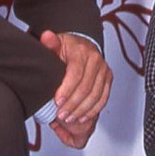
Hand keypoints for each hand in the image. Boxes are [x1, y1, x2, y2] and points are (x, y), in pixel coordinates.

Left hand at [40, 31, 111, 147]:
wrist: (82, 46)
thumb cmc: (67, 48)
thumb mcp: (56, 45)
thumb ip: (50, 44)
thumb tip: (47, 37)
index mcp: (82, 51)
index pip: (76, 73)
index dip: (67, 90)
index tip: (57, 102)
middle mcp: (96, 60)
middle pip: (86, 87)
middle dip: (73, 104)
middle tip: (61, 114)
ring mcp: (104, 70)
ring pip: (95, 95)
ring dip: (82, 110)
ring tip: (69, 118)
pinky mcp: (108, 79)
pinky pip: (103, 98)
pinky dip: (93, 110)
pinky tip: (82, 117)